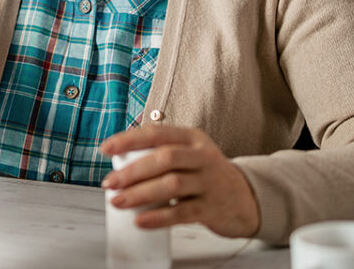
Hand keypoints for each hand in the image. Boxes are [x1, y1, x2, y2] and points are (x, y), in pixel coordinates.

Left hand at [100, 125, 260, 238]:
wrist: (247, 199)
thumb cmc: (207, 176)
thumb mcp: (190, 156)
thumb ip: (161, 155)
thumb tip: (120, 166)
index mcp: (193, 138)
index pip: (158, 133)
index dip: (129, 140)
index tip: (106, 148)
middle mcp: (203, 157)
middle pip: (164, 158)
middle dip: (132, 171)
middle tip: (109, 183)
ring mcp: (210, 182)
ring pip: (172, 184)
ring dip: (140, 193)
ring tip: (119, 201)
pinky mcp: (213, 208)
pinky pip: (182, 212)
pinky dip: (159, 217)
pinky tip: (141, 220)